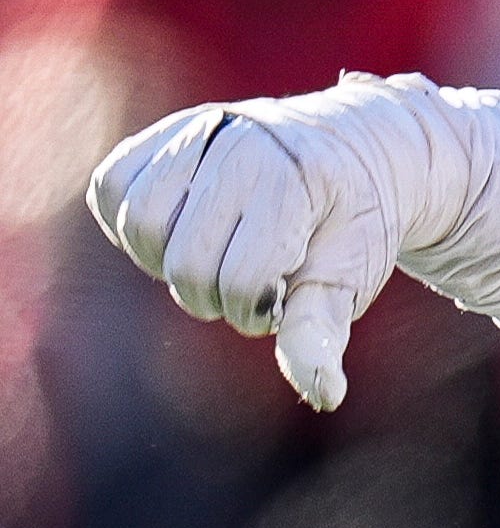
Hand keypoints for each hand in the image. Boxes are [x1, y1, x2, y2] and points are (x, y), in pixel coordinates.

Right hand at [85, 81, 440, 411]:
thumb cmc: (352, 223)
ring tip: (210, 258)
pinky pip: (111, 188)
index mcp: (294, 183)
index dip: (256, 310)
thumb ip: (321, 331)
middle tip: (247, 284)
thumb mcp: (352, 276)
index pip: (240, 279)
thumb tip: (325, 395)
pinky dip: (131, 225)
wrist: (359, 152)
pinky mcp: (162, 133)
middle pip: (183, 260)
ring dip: (164, 261)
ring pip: (138, 222)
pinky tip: (177, 231)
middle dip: (212, 294)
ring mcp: (197, 132)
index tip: (281, 296)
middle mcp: (240, 147)